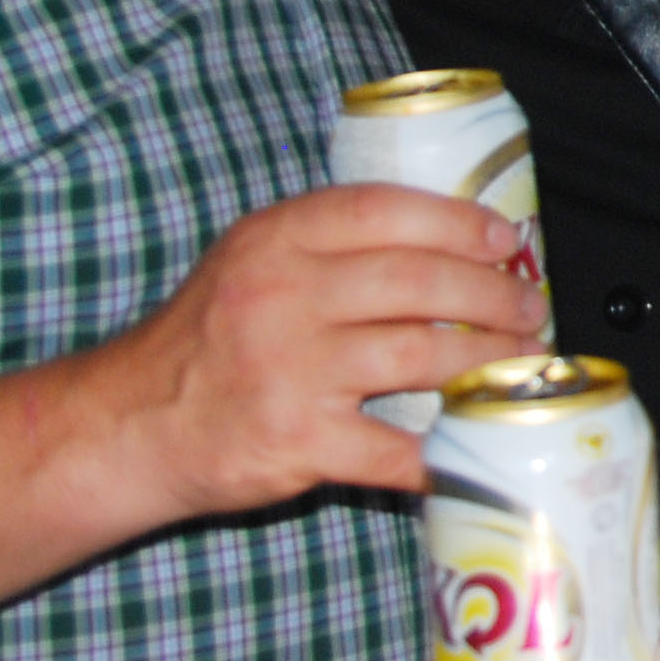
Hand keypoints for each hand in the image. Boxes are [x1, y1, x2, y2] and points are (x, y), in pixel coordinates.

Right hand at [83, 183, 548, 521]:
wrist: (129, 424)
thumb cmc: (207, 340)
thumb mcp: (250, 262)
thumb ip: (329, 245)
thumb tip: (448, 241)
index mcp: (275, 240)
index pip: (385, 210)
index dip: (458, 222)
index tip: (504, 241)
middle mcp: (282, 297)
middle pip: (419, 281)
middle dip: (493, 294)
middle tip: (530, 307)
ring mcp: (289, 371)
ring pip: (422, 353)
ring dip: (487, 358)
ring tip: (521, 359)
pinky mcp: (296, 441)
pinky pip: (395, 448)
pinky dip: (445, 450)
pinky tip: (478, 440)